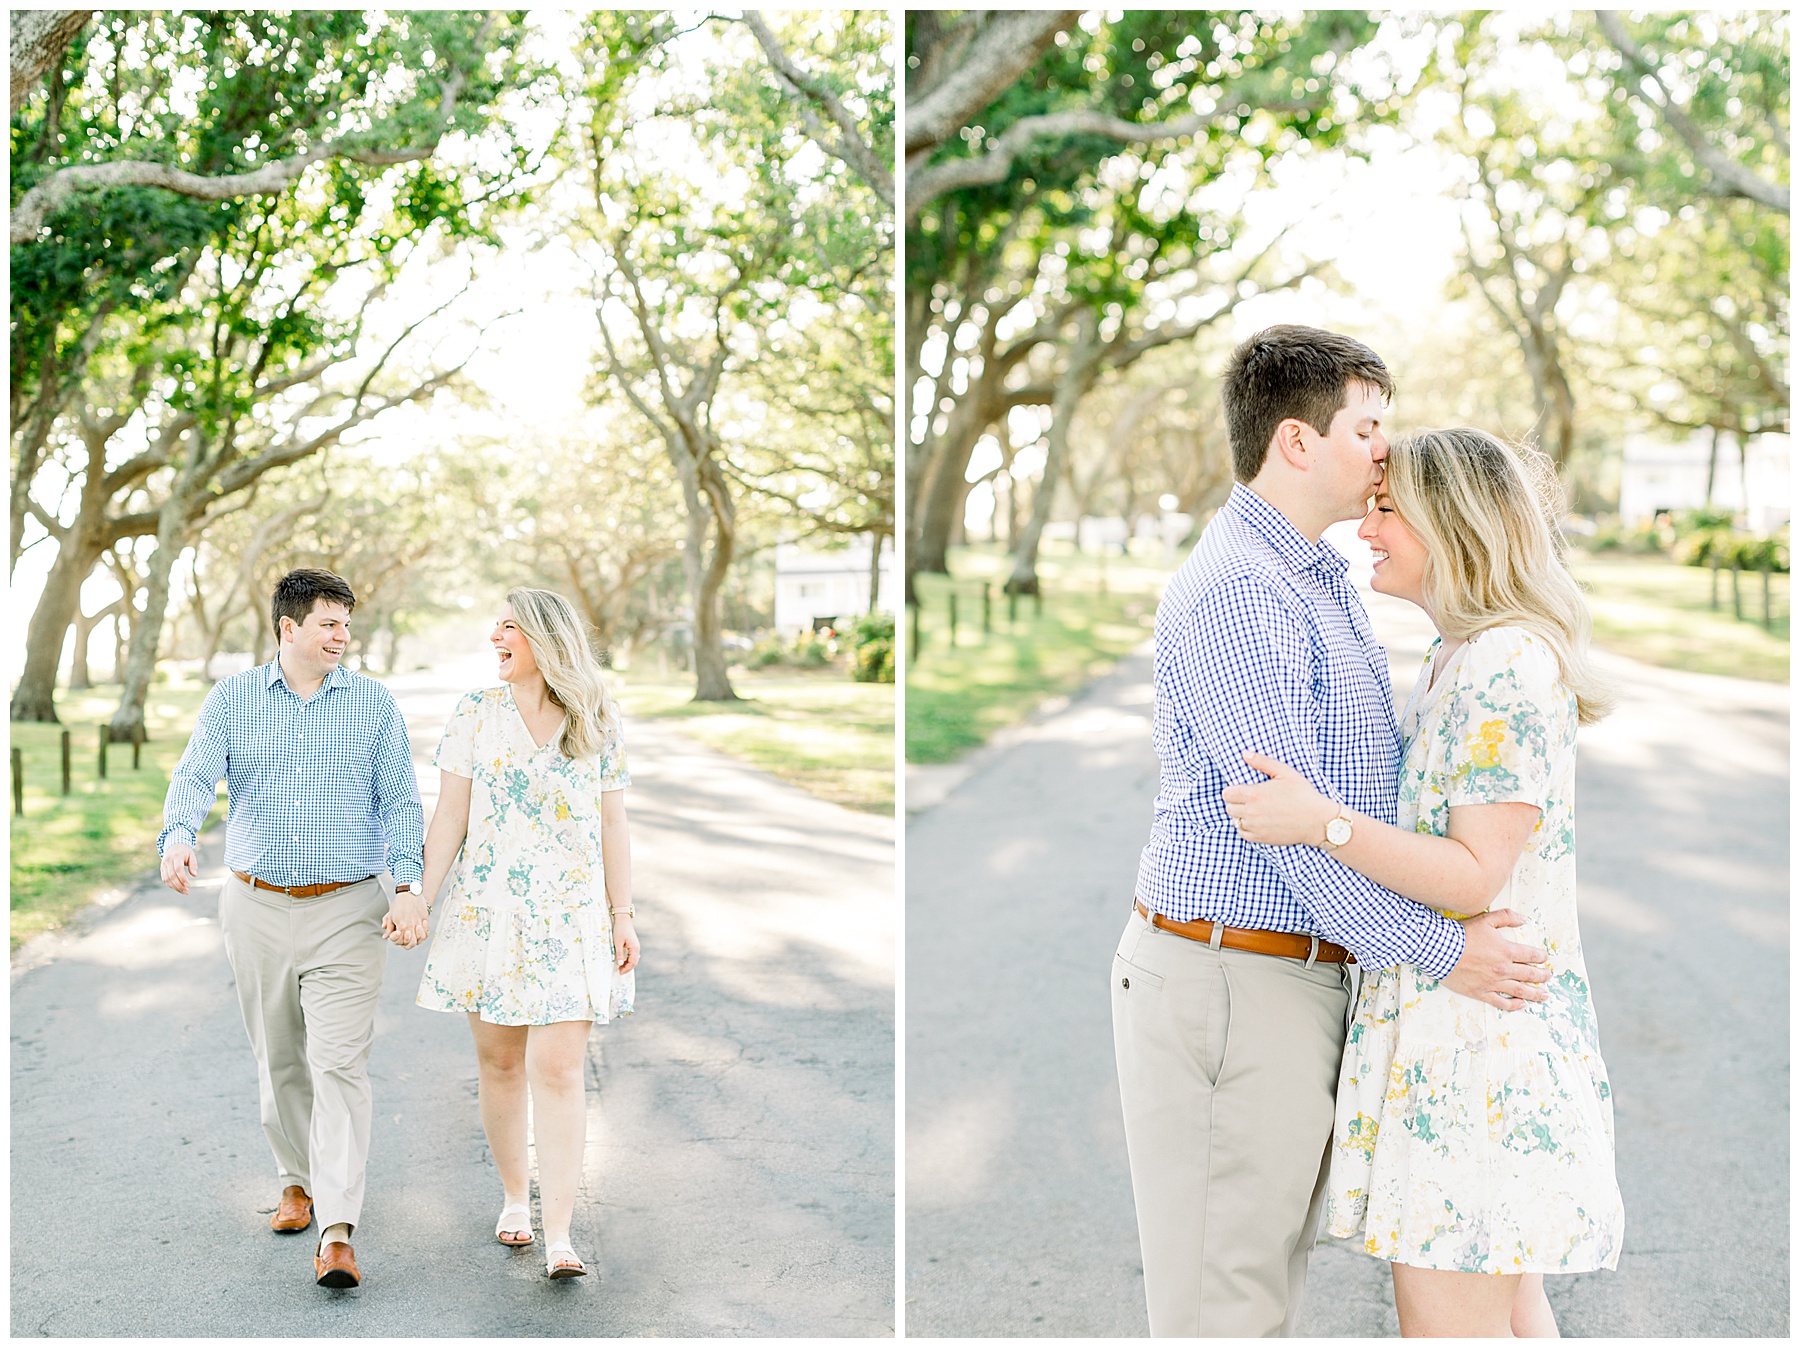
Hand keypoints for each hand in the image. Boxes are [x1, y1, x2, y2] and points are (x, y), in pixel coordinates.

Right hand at [160, 841, 199, 894]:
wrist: (173, 845)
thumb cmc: (185, 851)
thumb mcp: (192, 855)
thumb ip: (193, 864)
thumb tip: (194, 875)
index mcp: (176, 856)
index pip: (178, 869)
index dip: (182, 878)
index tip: (188, 885)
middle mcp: (168, 861)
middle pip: (172, 876)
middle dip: (179, 885)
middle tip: (187, 892)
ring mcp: (163, 865)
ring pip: (167, 879)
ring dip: (175, 887)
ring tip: (184, 891)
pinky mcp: (162, 869)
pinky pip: (164, 879)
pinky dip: (170, 885)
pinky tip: (177, 888)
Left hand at [383, 888, 429, 948]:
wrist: (409, 892)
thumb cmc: (398, 903)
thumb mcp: (391, 916)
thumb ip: (389, 928)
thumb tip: (386, 937)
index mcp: (402, 926)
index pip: (401, 941)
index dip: (398, 940)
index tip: (397, 934)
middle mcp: (411, 925)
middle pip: (412, 943)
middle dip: (408, 943)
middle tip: (406, 937)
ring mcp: (419, 922)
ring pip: (421, 938)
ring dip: (417, 938)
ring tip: (413, 934)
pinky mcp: (425, 917)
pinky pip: (426, 930)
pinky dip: (424, 932)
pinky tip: (420, 929)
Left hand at [612, 913, 639, 973]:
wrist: (623, 920)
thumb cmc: (620, 930)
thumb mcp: (617, 943)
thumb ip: (619, 954)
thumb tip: (619, 964)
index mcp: (634, 948)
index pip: (632, 962)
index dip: (626, 969)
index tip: (619, 972)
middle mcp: (637, 948)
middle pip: (634, 962)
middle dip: (627, 968)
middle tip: (619, 971)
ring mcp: (636, 946)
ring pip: (634, 959)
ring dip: (628, 964)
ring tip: (620, 967)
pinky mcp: (633, 944)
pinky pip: (632, 955)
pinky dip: (628, 959)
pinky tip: (623, 960)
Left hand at [1221, 752, 1336, 845]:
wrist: (1317, 821)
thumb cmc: (1303, 794)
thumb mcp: (1285, 772)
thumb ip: (1262, 762)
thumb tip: (1245, 754)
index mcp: (1254, 794)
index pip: (1226, 794)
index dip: (1232, 791)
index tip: (1241, 790)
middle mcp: (1251, 812)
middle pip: (1229, 808)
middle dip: (1236, 802)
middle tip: (1249, 800)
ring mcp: (1255, 827)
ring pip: (1235, 821)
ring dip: (1241, 815)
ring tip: (1254, 810)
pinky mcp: (1261, 838)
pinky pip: (1243, 834)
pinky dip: (1246, 828)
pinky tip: (1257, 821)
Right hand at [1442, 909, 1551, 1010]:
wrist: (1439, 950)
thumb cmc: (1461, 935)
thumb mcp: (1485, 919)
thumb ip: (1506, 916)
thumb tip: (1524, 919)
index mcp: (1506, 951)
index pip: (1531, 955)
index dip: (1541, 957)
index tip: (1544, 958)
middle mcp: (1503, 969)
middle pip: (1530, 975)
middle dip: (1542, 976)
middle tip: (1547, 976)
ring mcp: (1493, 983)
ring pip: (1520, 991)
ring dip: (1535, 993)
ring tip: (1544, 995)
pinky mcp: (1481, 992)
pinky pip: (1502, 1003)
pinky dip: (1514, 1005)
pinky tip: (1522, 1004)